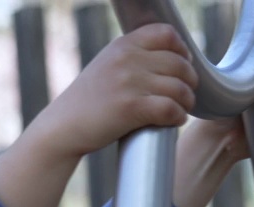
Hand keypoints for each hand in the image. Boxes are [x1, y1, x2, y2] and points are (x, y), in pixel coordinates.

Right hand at [38, 24, 199, 158]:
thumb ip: (133, 57)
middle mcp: (127, 59)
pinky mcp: (130, 108)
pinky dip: (178, 117)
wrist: (63, 126)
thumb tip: (171, 59)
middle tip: (186, 93)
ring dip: (186, 101)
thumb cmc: (88, 101)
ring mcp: (128, 83)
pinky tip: (174, 121)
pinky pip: (170, 109)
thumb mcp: (107, 65)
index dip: (182, 50)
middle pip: (178, 63)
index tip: (182, 65)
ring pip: (179, 87)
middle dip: (189, 80)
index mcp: (123, 45)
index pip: (166, 34)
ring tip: (182, 109)